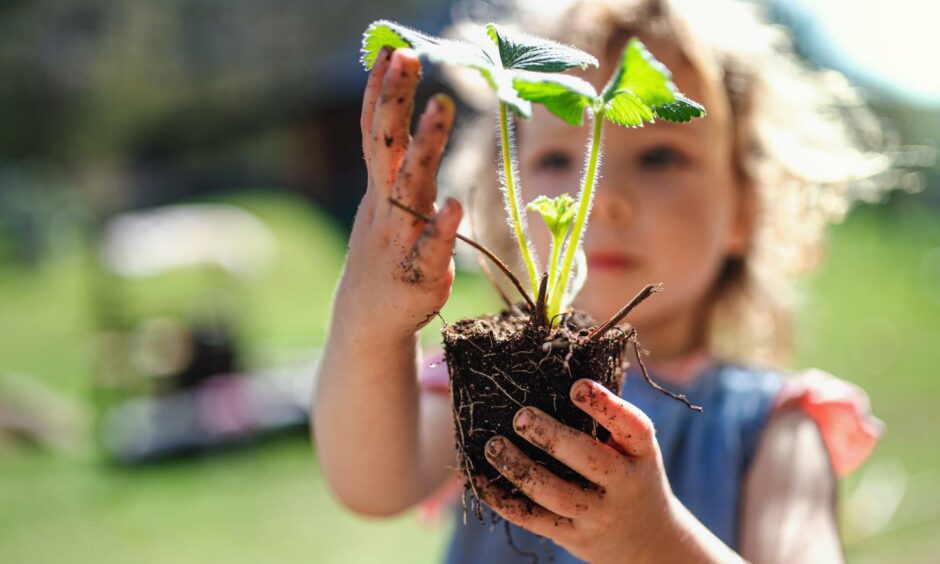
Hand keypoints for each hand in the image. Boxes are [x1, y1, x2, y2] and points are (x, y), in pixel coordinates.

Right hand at [337, 47, 461, 339]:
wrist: (368, 320)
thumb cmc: (385, 252)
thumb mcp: (384, 204)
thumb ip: (395, 165)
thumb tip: (401, 117)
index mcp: (380, 190)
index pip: (376, 133)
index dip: (382, 93)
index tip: (391, 50)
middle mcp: (385, 208)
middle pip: (387, 148)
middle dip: (395, 101)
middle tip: (407, 57)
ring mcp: (399, 239)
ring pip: (410, 189)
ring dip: (424, 148)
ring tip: (439, 108)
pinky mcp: (419, 274)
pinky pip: (430, 248)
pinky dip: (440, 228)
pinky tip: (452, 205)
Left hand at [477, 378, 709, 563]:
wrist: (648, 540)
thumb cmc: (630, 473)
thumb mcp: (633, 447)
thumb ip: (606, 416)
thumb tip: (557, 360)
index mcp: (642, 453)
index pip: (632, 427)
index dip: (606, 406)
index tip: (577, 385)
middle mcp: (624, 485)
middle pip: (590, 461)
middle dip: (553, 438)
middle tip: (521, 417)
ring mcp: (598, 514)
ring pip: (556, 494)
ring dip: (520, 469)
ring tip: (493, 445)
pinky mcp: (573, 535)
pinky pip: (534, 520)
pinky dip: (504, 501)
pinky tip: (481, 480)